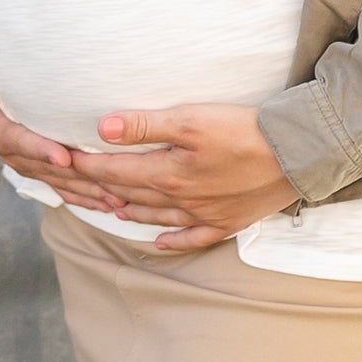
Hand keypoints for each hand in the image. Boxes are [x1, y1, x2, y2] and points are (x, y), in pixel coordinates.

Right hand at [0, 56, 120, 213]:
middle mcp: (14, 153)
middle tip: (106, 184)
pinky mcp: (41, 169)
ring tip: (116, 199)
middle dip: (76, 178)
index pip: (19, 142)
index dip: (40, 150)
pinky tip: (109, 204)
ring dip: (87, 192)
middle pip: (47, 169)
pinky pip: (63, 187)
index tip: (64, 156)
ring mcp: (29, 164)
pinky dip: (85, 197)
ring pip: (59, 182)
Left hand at [67, 103, 296, 251]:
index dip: (88, 166)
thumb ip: (145, 126)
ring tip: (116, 209)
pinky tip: (162, 242)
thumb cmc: (243, 131)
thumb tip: (102, 128)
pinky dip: (173, 241)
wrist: (296, 154)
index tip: (66, 160)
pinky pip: (193, 238)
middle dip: (105, 189)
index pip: (115, 172)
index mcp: (167, 175)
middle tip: (84, 185)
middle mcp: (180, 200)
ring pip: (158, 217)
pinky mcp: (227, 221)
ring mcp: (204, 215)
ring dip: (134, 212)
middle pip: (133, 196)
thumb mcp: (191, 119)